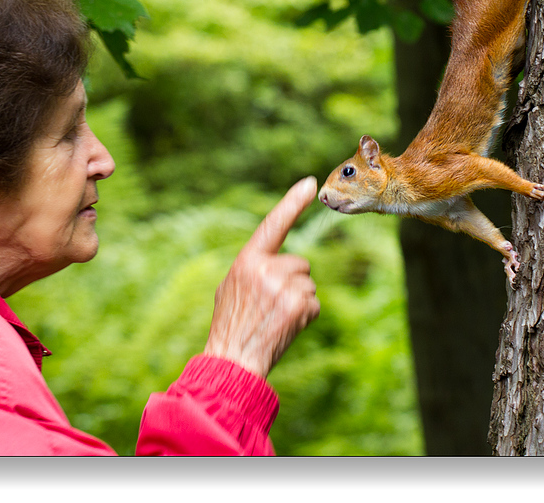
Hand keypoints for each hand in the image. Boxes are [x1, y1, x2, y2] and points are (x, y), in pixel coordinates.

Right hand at [203, 176, 320, 378]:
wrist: (232, 360)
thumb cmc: (230, 324)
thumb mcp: (230, 287)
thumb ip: (253, 268)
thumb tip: (273, 261)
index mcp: (247, 260)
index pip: (273, 224)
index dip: (292, 203)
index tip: (310, 183)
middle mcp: (266, 268)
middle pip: (300, 263)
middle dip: (292, 281)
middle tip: (271, 305)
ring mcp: (284, 287)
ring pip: (308, 284)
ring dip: (298, 300)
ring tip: (275, 318)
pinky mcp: (299, 306)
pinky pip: (314, 303)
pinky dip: (305, 316)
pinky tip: (285, 327)